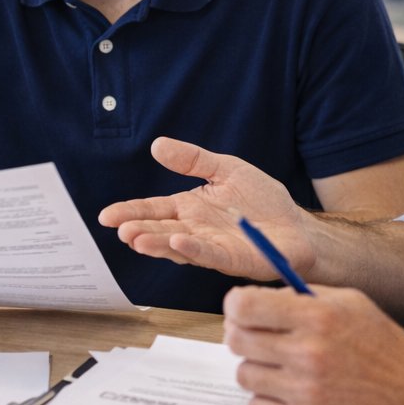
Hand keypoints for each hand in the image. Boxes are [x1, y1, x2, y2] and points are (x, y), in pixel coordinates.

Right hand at [98, 137, 313, 280]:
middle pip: (160, 231)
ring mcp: (212, 247)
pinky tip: (177, 242)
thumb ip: (192, 160)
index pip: (153, 210)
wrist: (297, 226)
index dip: (130, 212)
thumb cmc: (262, 201)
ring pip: (178, 247)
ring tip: (136, 239)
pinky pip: (209, 254)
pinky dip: (192, 249)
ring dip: (157, 244)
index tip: (106, 216)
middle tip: (120, 230)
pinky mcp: (233, 259)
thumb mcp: (226, 169)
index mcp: (190, 208)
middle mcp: (195, 230)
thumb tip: (157, 145)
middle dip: (139, 231)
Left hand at [223, 285, 403, 404]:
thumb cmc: (382, 346)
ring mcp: (306, 392)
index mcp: (319, 316)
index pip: (244, 306)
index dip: (237, 306)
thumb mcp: (350, 302)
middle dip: (243, 335)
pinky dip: (266, 401)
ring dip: (258, 370)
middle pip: (237, 341)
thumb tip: (251, 299)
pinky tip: (288, 393)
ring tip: (284, 368)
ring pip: (244, 375)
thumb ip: (301, 296)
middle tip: (260, 339)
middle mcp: (309, 353)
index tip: (242, 311)